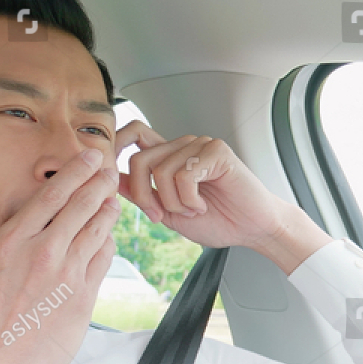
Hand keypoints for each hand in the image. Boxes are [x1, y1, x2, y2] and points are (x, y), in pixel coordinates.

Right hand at [0, 147, 120, 363]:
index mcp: (9, 243)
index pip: (51, 196)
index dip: (75, 173)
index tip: (89, 159)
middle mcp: (43, 253)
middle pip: (81, 205)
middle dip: (99, 182)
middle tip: (110, 169)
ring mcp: (67, 276)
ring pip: (98, 230)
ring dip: (108, 209)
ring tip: (114, 196)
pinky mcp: (83, 299)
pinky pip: (103, 261)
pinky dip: (108, 243)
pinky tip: (108, 236)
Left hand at [115, 121, 331, 273]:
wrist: (253, 229)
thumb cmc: (219, 221)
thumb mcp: (170, 212)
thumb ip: (143, 194)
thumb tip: (112, 181)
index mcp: (169, 156)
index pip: (132, 134)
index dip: (114, 147)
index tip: (109, 176)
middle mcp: (182, 145)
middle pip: (139, 158)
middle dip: (144, 196)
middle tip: (160, 216)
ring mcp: (200, 145)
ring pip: (162, 171)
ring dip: (174, 203)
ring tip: (193, 211)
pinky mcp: (217, 152)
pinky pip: (185, 175)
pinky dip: (190, 200)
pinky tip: (202, 205)